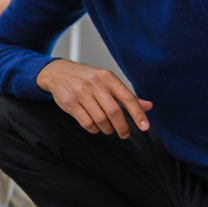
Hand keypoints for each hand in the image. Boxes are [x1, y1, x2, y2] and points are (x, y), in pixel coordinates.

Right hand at [35, 59, 152, 138]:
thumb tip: (148, 106)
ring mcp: (81, 93)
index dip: (138, 114)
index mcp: (108, 78)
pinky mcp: (70, 103)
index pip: (128, 98)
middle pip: (114, 112)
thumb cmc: (86, 78)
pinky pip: (86, 122)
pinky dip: (94, 129)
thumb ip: (126, 95)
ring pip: (100, 119)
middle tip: (124, 134)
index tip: (144, 127)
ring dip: (107, 129)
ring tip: (109, 129)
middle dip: (122, 127)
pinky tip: (96, 127)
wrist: (59, 72)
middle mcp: (95, 84)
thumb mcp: (108, 81)